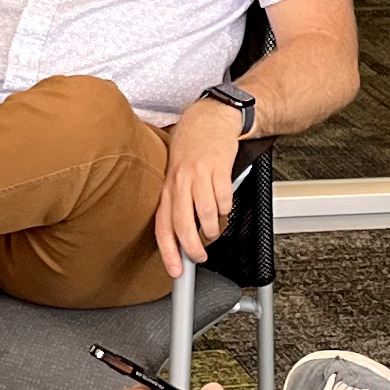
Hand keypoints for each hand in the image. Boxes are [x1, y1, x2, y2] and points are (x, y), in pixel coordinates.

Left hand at [154, 98, 242, 276]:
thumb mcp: (177, 175)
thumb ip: (177, 202)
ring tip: (215, 229)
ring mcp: (199, 174)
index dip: (168, 252)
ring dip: (213, 228)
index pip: (163, 226)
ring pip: (206, 214)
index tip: (175, 271)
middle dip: (192, 248)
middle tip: (200, 257)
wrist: (210, 119)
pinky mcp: (218, 168)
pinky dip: (227, 208)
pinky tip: (225, 205)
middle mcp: (180, 182)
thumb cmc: (193, 148)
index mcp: (168, 187)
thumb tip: (180, 237)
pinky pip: (224, 198)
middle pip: (183, 225)